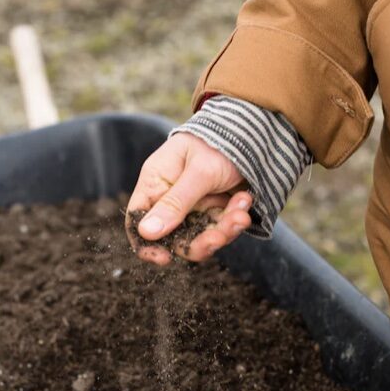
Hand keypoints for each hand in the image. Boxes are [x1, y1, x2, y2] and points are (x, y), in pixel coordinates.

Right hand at [126, 133, 252, 264]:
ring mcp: (194, 205)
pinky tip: (245, 200)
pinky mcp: (215, 209)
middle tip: (219, 237)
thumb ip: (175, 203)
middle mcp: (171, 197)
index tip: (164, 258)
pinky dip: (235, 218)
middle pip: (174, 236)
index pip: (138, 219)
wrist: (251, 132)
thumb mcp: (198, 172)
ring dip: (224, 230)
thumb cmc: (217, 143)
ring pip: (201, 236)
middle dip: (200, 241)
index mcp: (156, 182)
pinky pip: (221, 227)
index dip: (146, 244)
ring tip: (241, 214)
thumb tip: (146, 233)